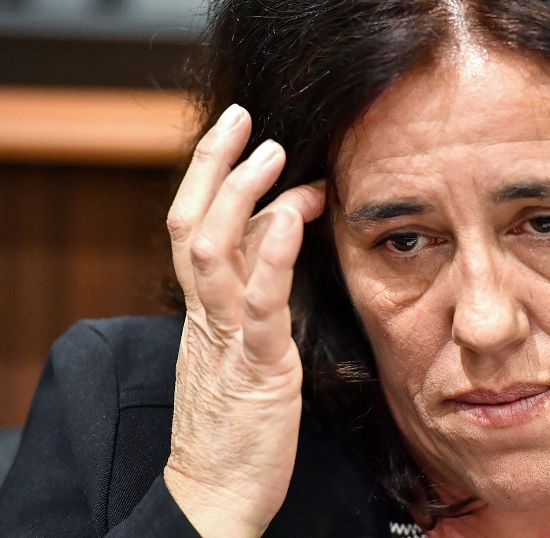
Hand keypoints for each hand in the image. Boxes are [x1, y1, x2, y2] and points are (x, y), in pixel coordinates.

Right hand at [162, 104, 325, 537]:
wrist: (215, 495)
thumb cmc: (237, 421)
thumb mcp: (242, 344)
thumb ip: (257, 286)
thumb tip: (281, 225)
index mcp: (201, 310)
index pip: (192, 226)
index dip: (207, 175)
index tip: (236, 132)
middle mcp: (205, 316)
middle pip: (191, 223)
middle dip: (214, 165)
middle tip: (247, 119)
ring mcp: (226, 340)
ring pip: (213, 252)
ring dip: (242, 195)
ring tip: (275, 152)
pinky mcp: (258, 370)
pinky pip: (258, 305)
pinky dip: (272, 256)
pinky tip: (294, 216)